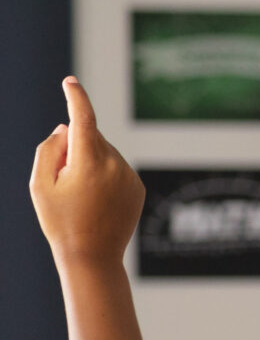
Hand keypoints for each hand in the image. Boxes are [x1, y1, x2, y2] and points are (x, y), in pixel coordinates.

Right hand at [29, 77, 142, 267]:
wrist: (93, 256)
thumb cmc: (60, 221)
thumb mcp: (40, 185)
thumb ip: (49, 150)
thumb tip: (66, 128)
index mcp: (90, 162)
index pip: (83, 118)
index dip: (76, 97)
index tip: (70, 82)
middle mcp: (115, 165)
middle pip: (91, 138)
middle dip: (74, 147)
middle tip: (63, 180)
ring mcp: (130, 176)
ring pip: (104, 153)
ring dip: (89, 163)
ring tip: (81, 197)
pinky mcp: (138, 187)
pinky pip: (117, 169)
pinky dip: (104, 175)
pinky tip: (97, 201)